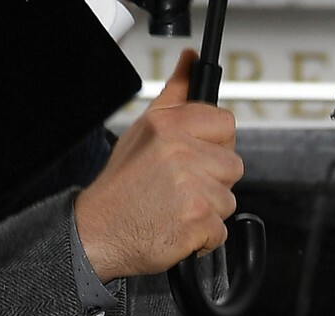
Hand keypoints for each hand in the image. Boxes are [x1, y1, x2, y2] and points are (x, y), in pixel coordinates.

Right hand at [73, 51, 240, 282]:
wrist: (101, 230)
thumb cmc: (123, 184)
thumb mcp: (144, 128)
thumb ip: (175, 95)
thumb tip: (191, 60)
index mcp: (168, 125)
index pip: (225, 123)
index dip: (217, 143)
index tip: (202, 155)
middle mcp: (180, 152)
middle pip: (233, 164)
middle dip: (214, 180)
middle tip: (183, 187)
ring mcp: (191, 187)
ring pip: (228, 199)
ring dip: (209, 209)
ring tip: (178, 207)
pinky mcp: (197, 220)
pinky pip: (221, 230)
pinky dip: (204, 236)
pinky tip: (180, 226)